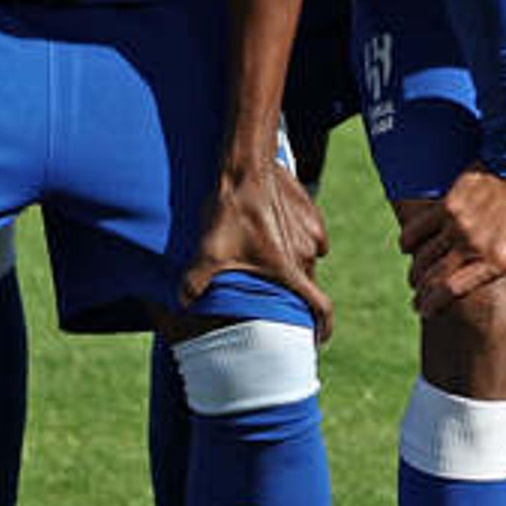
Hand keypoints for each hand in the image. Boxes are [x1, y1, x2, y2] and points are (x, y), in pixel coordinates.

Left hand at [187, 154, 332, 339]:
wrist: (246, 165)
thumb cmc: (231, 210)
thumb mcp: (209, 251)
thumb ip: (195, 283)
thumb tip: (183, 303)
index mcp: (289, 270)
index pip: (320, 309)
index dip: (322, 329)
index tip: (317, 339)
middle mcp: (307, 255)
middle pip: (306, 284)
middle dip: (294, 293)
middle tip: (271, 291)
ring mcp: (312, 234)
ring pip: (307, 259)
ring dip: (292, 263)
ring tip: (267, 257)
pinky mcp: (312, 214)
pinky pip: (310, 237)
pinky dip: (297, 240)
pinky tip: (275, 233)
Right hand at [399, 168, 505, 315]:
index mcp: (497, 261)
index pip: (452, 290)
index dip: (433, 304)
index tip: (426, 310)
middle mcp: (472, 245)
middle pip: (433, 277)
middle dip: (421, 294)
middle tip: (418, 300)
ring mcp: (456, 224)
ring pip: (423, 255)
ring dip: (415, 271)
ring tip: (415, 279)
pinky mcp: (448, 204)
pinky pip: (419, 227)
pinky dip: (409, 240)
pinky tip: (406, 248)